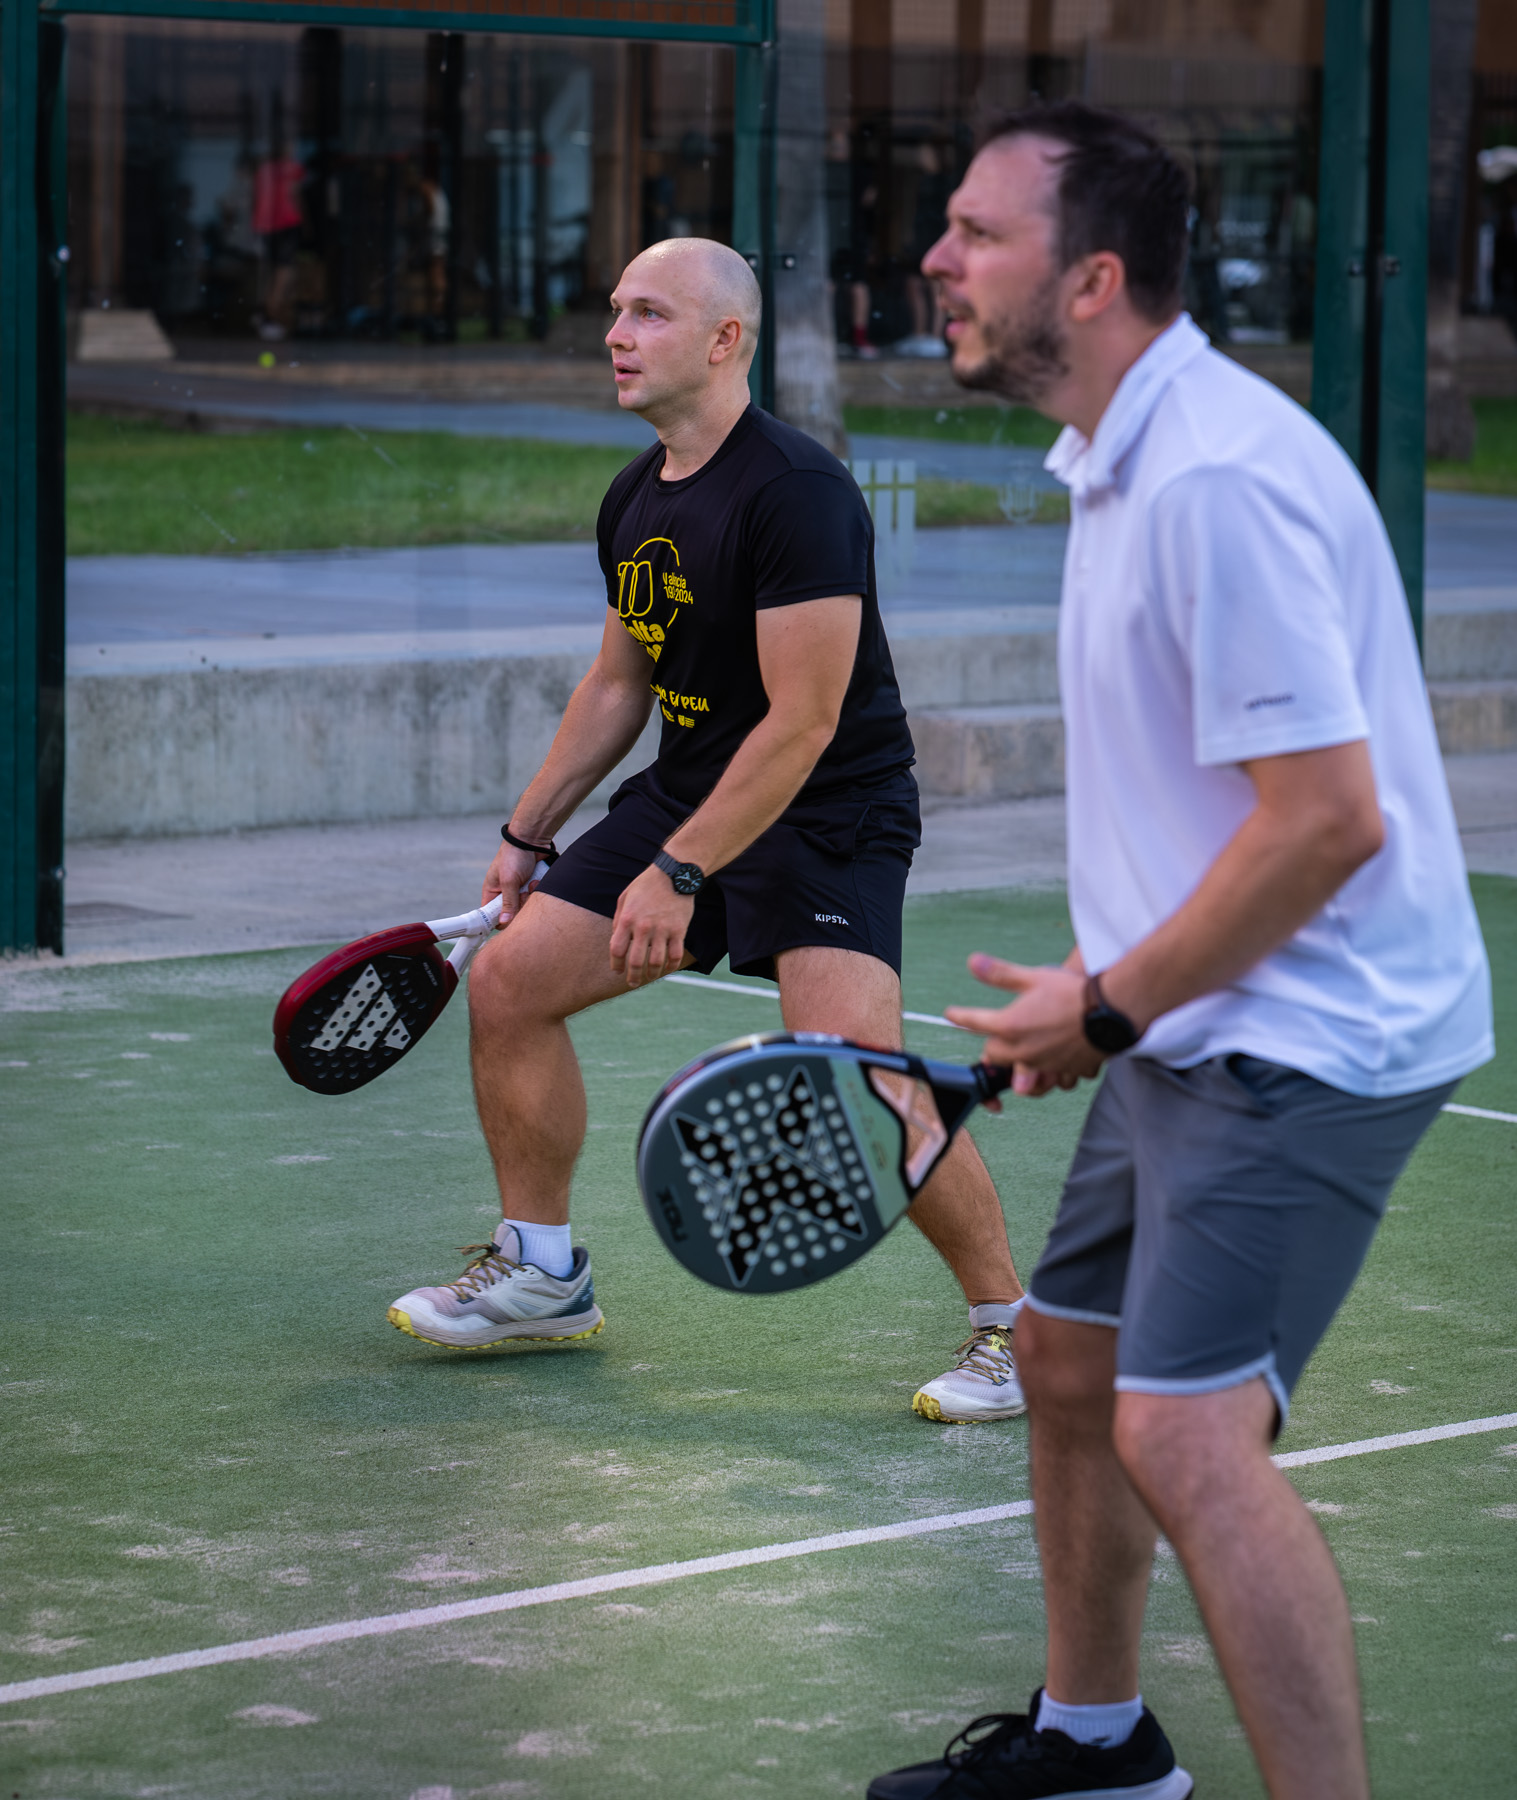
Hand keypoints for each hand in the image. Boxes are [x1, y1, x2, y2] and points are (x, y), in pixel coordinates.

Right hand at [483, 842, 546, 927]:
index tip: (510, 921)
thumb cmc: (514, 856)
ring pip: (525, 907)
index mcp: (492, 892)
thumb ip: (508, 902)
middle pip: (512, 914)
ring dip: (530, 897)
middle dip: (520, 906)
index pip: (491, 915)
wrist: (532, 840)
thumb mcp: (509, 881)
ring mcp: (519, 890)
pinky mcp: (530, 887)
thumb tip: (504, 922)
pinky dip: (537, 891)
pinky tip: (536, 881)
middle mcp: (504, 893)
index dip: (499, 920)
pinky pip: (535, 898)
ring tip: (531, 884)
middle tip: (523, 895)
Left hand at [609, 865, 694, 985]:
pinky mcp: (679, 930)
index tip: (617, 971)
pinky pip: (675, 955)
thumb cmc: (647, 885)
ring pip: (656, 962)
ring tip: (649, 978)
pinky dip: (671, 966)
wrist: (674, 874)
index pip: (617, 950)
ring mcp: (662, 930)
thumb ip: (618, 920)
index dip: (615, 964)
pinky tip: (667, 969)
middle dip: (632, 976)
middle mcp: (643, 927)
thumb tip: (616, 939)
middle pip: (635, 961)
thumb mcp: (625, 898)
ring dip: (651, 975)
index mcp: (627, 919)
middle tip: (632, 983)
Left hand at [946, 954, 1104, 1097]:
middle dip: (993, 1046)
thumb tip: (973, 962)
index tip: (952, 1014)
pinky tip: (1058, 1059)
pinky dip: (1054, 1071)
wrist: (1112, 1009)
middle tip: (997, 1034)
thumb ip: (1000, 974)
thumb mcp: (1033, 977)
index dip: (961, 1016)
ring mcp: (1045, 1064)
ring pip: (1022, 1072)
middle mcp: (1023, 1050)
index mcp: (1010, 1025)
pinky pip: (1055, 1079)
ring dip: (1020, 1064)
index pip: (974, 1023)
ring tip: (1026, 1052)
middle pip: (995, 1054)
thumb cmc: (1073, 992)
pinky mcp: (1067, 1071)